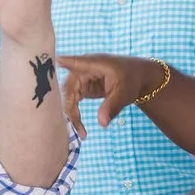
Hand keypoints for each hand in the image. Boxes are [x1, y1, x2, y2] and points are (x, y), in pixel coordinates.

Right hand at [57, 52, 171, 136]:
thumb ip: (112, 107)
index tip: (56, 64)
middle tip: (79, 128)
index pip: (75, 62)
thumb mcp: (124, 93)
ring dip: (72, 114)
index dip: (64, 64)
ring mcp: (81, 79)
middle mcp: (82, 69)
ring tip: (82, 132)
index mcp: (93, 64)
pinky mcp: (82, 88)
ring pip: (68, 97)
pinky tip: (81, 128)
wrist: (138, 79)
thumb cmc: (132, 80)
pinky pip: (73, 102)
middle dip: (70, 108)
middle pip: (68, 87)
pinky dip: (75, 114)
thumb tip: (102, 123)